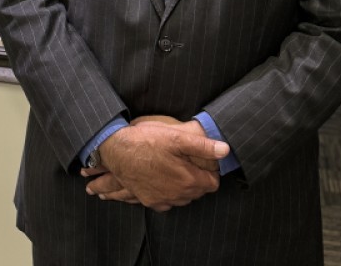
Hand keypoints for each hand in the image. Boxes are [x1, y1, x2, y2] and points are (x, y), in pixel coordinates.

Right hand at [83, 120, 227, 211]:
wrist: (116, 151)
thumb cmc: (145, 141)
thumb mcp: (175, 137)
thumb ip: (202, 145)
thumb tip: (225, 150)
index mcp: (188, 180)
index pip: (212, 183)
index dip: (210, 171)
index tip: (203, 160)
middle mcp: (178, 195)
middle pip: (198, 191)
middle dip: (197, 178)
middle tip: (188, 161)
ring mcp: (163, 200)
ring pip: (183, 198)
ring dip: (183, 186)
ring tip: (175, 168)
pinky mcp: (149, 201)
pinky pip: (167, 202)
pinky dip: (168, 193)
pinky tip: (162, 179)